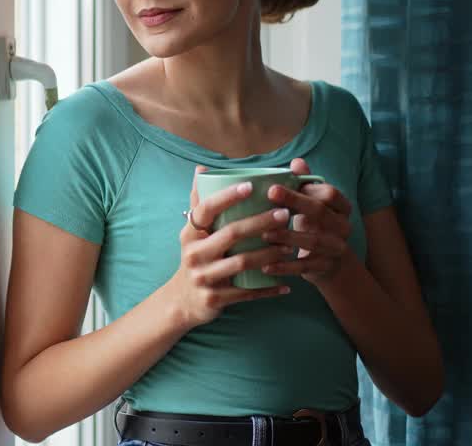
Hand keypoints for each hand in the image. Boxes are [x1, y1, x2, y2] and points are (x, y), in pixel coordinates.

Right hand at [171, 165, 294, 327]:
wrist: (182, 301)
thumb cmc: (195, 259)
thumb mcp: (192, 233)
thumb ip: (199, 203)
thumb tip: (201, 169)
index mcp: (190, 234)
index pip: (206, 210)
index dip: (227, 197)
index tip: (251, 186)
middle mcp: (194, 254)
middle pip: (231, 234)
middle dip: (260, 223)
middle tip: (284, 214)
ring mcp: (204, 277)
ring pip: (242, 263)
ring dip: (269, 254)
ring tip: (289, 246)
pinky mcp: (215, 298)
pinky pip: (246, 292)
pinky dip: (267, 290)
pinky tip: (286, 285)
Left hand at [259, 158, 354, 285]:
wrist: (331, 265)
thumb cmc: (315, 226)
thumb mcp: (312, 205)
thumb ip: (306, 184)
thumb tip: (297, 162)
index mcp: (342, 207)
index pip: (329, 193)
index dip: (305, 188)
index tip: (275, 186)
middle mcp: (343, 226)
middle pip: (321, 212)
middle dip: (295, 203)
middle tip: (268, 196)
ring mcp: (337, 248)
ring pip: (313, 241)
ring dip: (287, 236)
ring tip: (263, 234)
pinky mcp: (326, 267)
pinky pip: (305, 267)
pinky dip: (285, 266)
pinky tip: (266, 265)